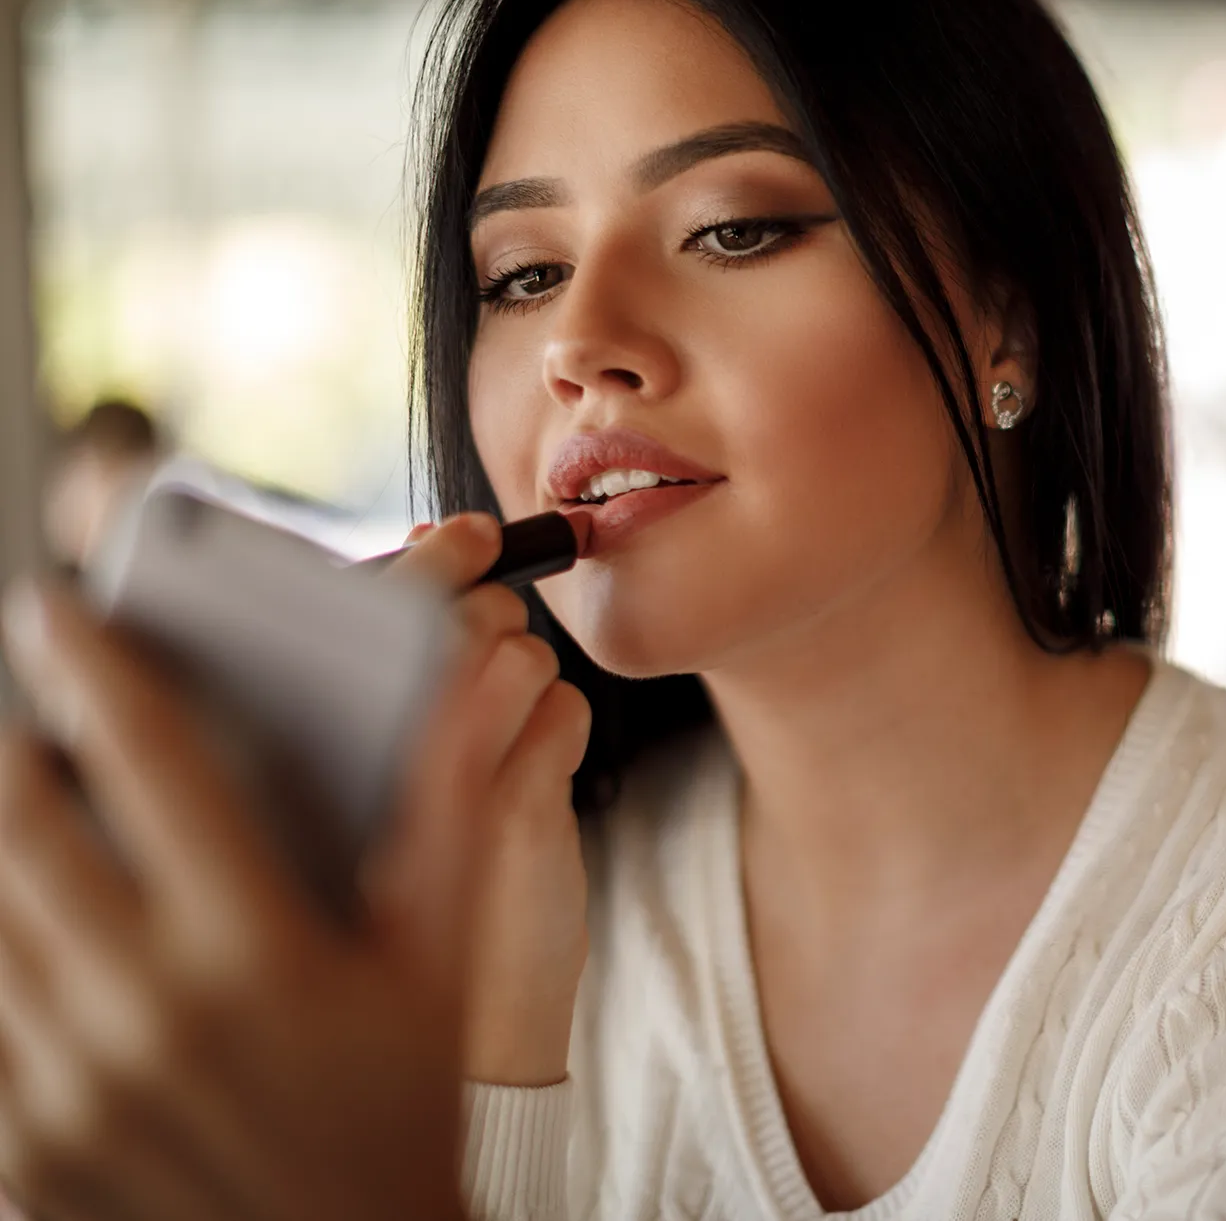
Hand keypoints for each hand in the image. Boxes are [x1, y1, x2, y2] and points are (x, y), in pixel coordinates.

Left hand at [0, 576, 479, 1220]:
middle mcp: (145, 1012)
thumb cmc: (396, 1115)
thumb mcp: (439, 968)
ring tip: (33, 817)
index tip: (59, 611)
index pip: (149, 765)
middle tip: (37, 720)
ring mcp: (67, 1086)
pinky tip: (39, 932)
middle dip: (18, 749)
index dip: (97, 669)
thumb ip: (445, 820)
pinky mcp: (19, 1149)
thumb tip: (464, 689)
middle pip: (22, 825)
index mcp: (255, 952)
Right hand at [378, 517, 590, 1087]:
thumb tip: (434, 540)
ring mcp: (446, 784)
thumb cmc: (411, 890)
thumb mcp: (383, 779)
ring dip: (526, 675)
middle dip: (486, 608)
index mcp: (318, 736)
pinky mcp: (516, 814)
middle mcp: (375, 753)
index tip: (456, 538)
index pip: (372, 606)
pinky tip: (531, 774)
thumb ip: (399, 664)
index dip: (426, 561)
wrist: (468, 1028)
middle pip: (459, 618)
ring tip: (498, 731)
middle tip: (484, 643)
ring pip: (519, 656)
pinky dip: (561, 728)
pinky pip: (566, 711)